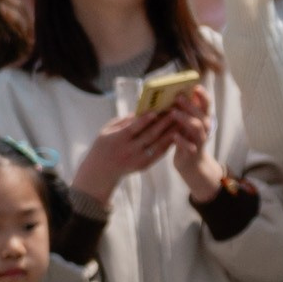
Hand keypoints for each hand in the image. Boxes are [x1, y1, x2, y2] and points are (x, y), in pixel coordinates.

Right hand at [69, 103, 188, 209]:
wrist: (101, 172)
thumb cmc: (103, 146)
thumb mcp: (106, 130)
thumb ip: (123, 121)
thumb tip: (141, 110)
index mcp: (118, 140)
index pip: (134, 128)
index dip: (145, 120)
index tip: (156, 110)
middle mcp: (130, 151)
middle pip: (150, 136)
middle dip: (164, 123)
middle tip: (176, 111)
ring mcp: (138, 160)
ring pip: (158, 145)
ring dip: (171, 132)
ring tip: (181, 121)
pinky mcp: (145, 166)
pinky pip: (159, 153)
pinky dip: (169, 143)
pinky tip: (177, 134)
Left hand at [165, 85, 221, 205]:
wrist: (191, 164)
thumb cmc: (186, 138)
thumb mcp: (188, 123)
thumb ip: (186, 111)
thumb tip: (175, 92)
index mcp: (204, 118)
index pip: (207, 103)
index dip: (202, 94)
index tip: (194, 86)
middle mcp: (205, 127)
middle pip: (201, 113)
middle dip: (190, 105)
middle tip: (178, 97)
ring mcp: (200, 140)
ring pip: (197, 127)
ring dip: (185, 118)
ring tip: (173, 113)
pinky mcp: (193, 152)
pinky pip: (189, 145)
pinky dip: (181, 140)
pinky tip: (173, 135)